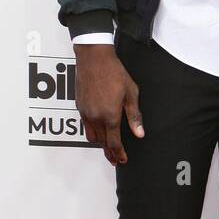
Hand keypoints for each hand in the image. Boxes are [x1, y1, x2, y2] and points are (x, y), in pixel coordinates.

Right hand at [74, 44, 143, 164]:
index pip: (114, 142)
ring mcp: (86, 112)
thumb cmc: (114, 72)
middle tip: (116, 159)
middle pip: (102, 142)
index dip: (119, 153)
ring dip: (100, 144)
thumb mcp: (131, 93)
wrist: (94, 58)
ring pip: (92, 137)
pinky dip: (92, 133)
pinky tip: (98, 132)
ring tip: (108, 148)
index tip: (123, 160)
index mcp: (110, 115)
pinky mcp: (79, 107)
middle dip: (110, 153)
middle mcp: (96, 117)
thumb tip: (139, 133)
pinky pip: (85, 126)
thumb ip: (134, 116)